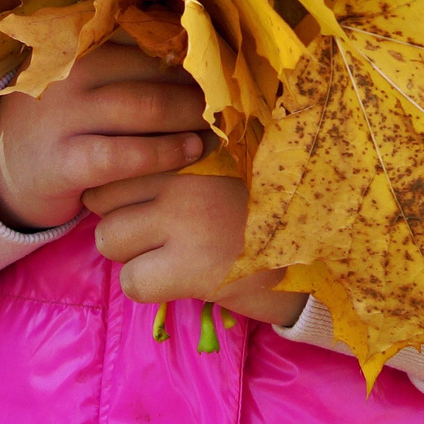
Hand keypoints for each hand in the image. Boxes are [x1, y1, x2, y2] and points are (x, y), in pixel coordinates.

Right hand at [0, 41, 210, 231]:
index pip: (148, 34)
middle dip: (199, 83)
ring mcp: (63, 116)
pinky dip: (165, 152)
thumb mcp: (83, 76)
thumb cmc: (63, 116)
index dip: (192, 47)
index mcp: (78, 42)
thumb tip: (199, 28)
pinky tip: (193, 151)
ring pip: (145, 108)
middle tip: (233, 95)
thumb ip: (126, 54)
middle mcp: (69, 71)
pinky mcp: (64, 161)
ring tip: (220, 123)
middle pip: (154, 69)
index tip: (226, 57)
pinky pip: (126, 154)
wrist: (1, 169)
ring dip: (191, 116)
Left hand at [81, 171, 305, 328]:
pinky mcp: (191, 267)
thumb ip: (179, 152)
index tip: (147, 196)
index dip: (125, 182)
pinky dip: (147, 286)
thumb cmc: (265, 207)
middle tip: (156, 230)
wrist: (320, 252)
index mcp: (193, 138)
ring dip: (131, 252)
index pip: (121, 154)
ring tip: (168, 253)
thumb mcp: (226, 161)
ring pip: (108, 238)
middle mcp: (185, 169)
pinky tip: (178, 279)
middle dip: (120, 215)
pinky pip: (131, 281)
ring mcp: (186, 218)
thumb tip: (112, 159)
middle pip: (103, 195)